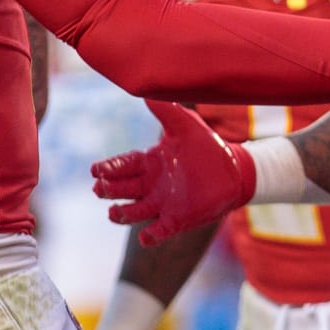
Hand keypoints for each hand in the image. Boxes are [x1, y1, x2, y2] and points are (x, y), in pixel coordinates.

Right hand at [94, 101, 251, 244]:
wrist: (234, 169)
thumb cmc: (207, 146)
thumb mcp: (185, 125)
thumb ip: (166, 111)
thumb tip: (145, 92)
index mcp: (150, 162)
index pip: (123, 165)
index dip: (109, 168)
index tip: (95, 170)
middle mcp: (151, 185)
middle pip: (123, 189)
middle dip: (109, 190)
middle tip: (100, 188)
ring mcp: (163, 203)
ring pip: (135, 212)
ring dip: (123, 214)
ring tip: (114, 213)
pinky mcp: (178, 219)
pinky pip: (160, 230)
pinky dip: (151, 235)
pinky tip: (145, 236)